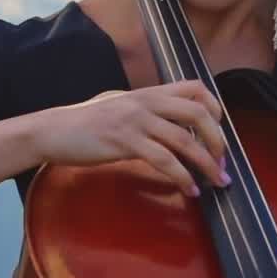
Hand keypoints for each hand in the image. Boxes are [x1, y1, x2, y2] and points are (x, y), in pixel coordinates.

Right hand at [37, 81, 229, 197]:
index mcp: (147, 92)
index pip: (195, 88)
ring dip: (206, 164)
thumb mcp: (118, 105)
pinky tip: (189, 189)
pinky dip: (182, 177)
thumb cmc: (83, 122)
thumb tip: (167, 122)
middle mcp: (146, 102)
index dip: (215, 109)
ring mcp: (135, 121)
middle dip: (218, 141)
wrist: (53, 131)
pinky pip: (164, 160)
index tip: (220, 133)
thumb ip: (144, 109)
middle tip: (223, 163)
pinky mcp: (125, 142)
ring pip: (185, 140)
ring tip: (217, 181)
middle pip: (198, 113)